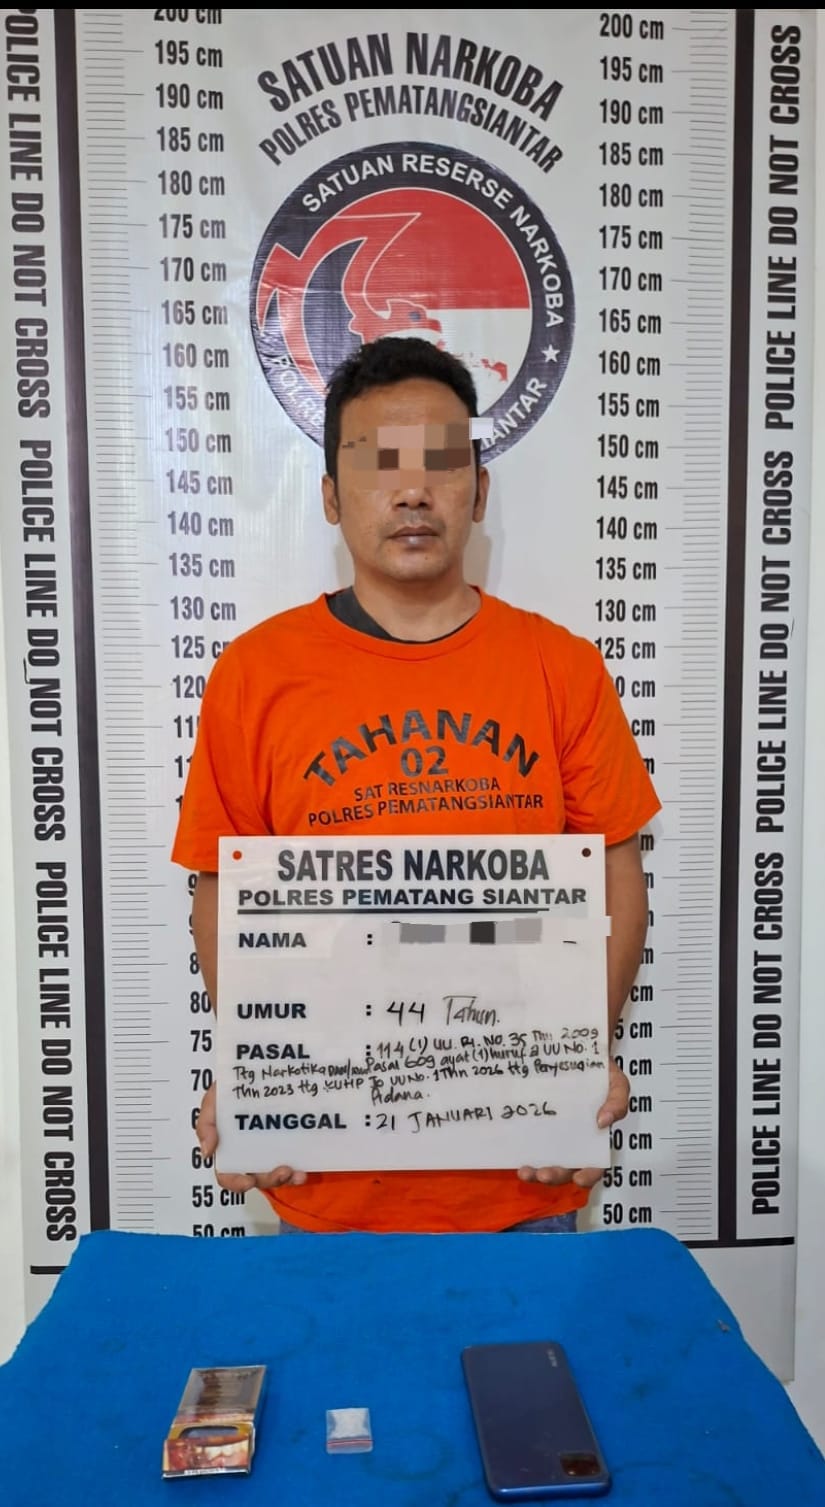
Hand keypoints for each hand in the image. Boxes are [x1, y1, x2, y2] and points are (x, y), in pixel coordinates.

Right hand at [195, 1081, 306, 1192]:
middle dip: (269, 1180)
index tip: (247, 1182)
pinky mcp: (290, 1144)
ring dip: (286, 1178)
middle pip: (256, 1178)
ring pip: (276, 1175)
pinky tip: (304, 1169)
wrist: (262, 1069)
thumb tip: (207, 1152)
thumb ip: (206, 1122)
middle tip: (282, 1172)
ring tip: (296, 1172)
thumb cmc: (232, 1088)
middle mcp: (250, 1154)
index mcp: (229, 1148)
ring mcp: (271, 1149)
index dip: (235, 1183)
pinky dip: (299, 1170)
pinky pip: (294, 1163)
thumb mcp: (213, 1099)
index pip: (227, 1175)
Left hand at [516, 1056, 628, 1191]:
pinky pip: (529, 1143)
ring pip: (546, 1161)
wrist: (580, 1052)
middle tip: (542, 1175)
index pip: (594, 1164)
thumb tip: (604, 1122)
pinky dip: (522, 1152)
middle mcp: (573, 1141)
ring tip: (525, 1172)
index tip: (578, 1179)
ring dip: (536, 1173)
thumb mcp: (617, 1083)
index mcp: (595, 1138)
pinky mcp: (536, 1124)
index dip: (588, 1175)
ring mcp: (553, 1134)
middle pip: (566, 1168)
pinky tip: (514, 1155)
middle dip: (555, 1176)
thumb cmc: (601, 1072)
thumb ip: (618, 1101)